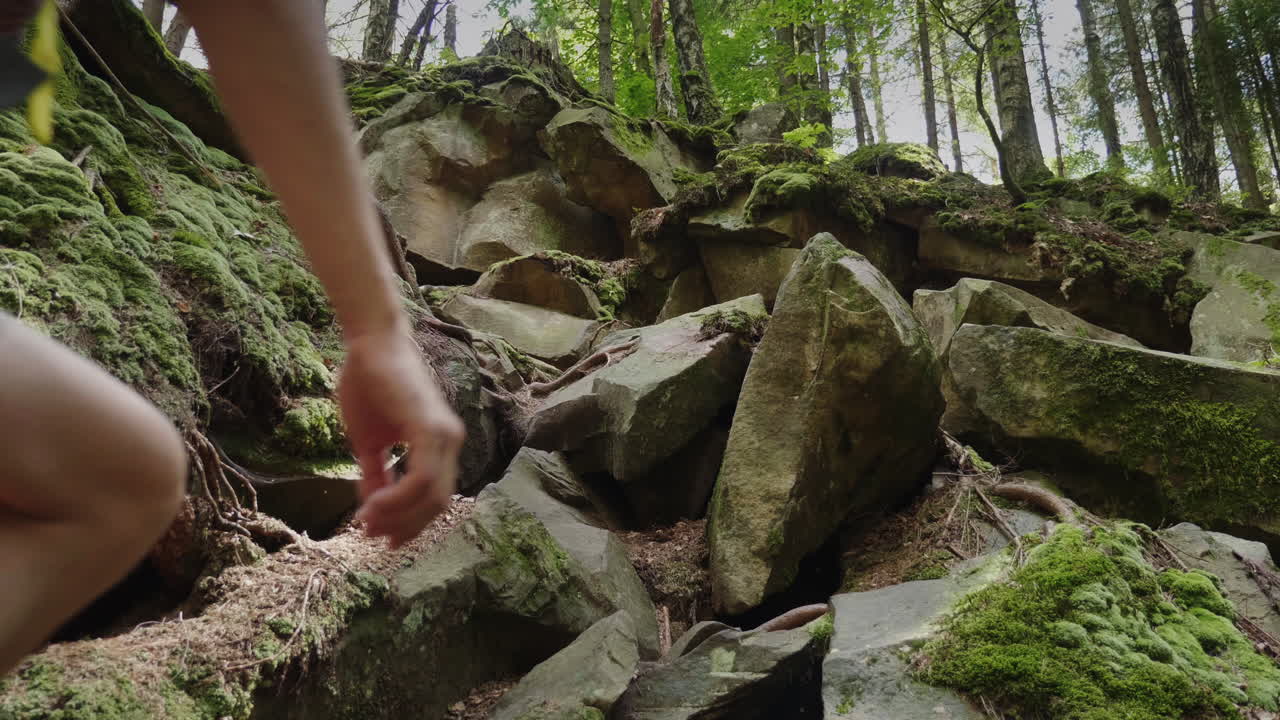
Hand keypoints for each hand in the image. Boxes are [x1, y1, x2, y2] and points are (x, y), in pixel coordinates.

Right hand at [337, 329, 464, 548]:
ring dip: (398, 517)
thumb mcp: (369, 441)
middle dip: (404, 526)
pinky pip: (422, 479)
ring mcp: (444, 435)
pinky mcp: (431, 428)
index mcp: (440, 445)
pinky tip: (374, 503)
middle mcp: (450, 442)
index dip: (408, 523)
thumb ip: (375, 474)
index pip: (434, 498)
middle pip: (437, 505)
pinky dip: (399, 499)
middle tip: (371, 534)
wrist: (369, 344)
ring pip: (432, 497)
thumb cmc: (369, 385)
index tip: (378, 535)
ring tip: (368, 520)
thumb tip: (371, 510)